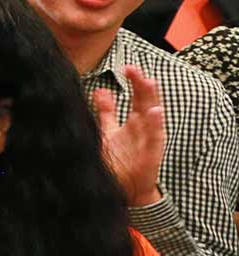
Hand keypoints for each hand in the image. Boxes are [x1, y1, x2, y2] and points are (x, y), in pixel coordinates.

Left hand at [93, 66, 164, 206]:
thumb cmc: (120, 159)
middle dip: (141, 85)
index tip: (127, 67)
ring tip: (149, 82)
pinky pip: (155, 137)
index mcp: (135, 121)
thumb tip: (100, 90)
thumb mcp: (109, 132)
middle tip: (134, 69)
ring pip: (152, 115)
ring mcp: (149, 139)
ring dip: (151, 99)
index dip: (134, 82)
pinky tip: (155, 112)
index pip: (137, 97)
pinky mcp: (151, 153)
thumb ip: (106, 112)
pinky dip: (156, 124)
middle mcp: (143, 127)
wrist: (126, 188)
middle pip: (145, 101)